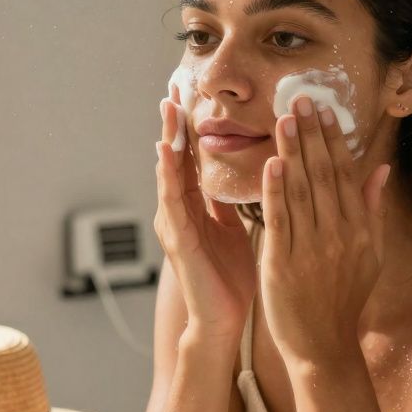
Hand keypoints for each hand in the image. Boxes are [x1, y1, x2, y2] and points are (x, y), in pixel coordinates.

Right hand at [154, 97, 255, 345]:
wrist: (223, 320)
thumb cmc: (229, 278)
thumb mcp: (232, 229)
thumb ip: (228, 201)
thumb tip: (245, 169)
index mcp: (195, 207)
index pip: (191, 160)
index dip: (190, 128)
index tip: (191, 96)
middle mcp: (178, 212)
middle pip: (175, 160)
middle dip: (174, 126)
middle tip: (173, 90)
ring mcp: (173, 226)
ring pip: (168, 175)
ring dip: (167, 143)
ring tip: (167, 113)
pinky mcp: (177, 241)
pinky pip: (171, 203)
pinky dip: (169, 177)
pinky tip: (168, 157)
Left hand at [259, 97, 390, 362]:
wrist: (323, 346)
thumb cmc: (342, 299)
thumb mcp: (369, 255)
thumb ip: (371, 210)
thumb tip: (381, 169)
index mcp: (358, 230)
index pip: (344, 174)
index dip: (333, 139)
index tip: (324, 109)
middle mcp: (338, 235)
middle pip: (323, 175)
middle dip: (312, 135)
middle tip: (300, 99)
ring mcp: (311, 249)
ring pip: (301, 192)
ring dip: (293, 152)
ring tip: (284, 119)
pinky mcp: (282, 264)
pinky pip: (280, 221)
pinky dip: (275, 191)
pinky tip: (271, 163)